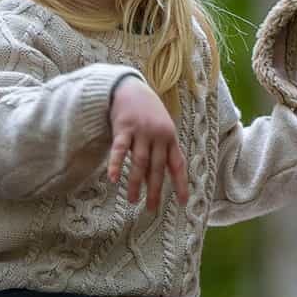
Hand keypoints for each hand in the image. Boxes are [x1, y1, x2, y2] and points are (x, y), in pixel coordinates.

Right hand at [108, 77, 187, 211]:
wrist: (130, 87)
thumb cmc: (146, 112)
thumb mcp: (158, 130)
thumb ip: (156, 153)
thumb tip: (149, 181)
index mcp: (170, 138)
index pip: (177, 165)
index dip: (180, 183)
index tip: (182, 202)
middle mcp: (158, 136)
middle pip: (157, 168)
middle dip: (154, 190)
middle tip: (152, 209)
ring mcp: (141, 132)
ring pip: (139, 163)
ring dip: (135, 183)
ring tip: (132, 200)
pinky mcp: (124, 128)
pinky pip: (120, 150)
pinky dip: (116, 165)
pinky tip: (113, 179)